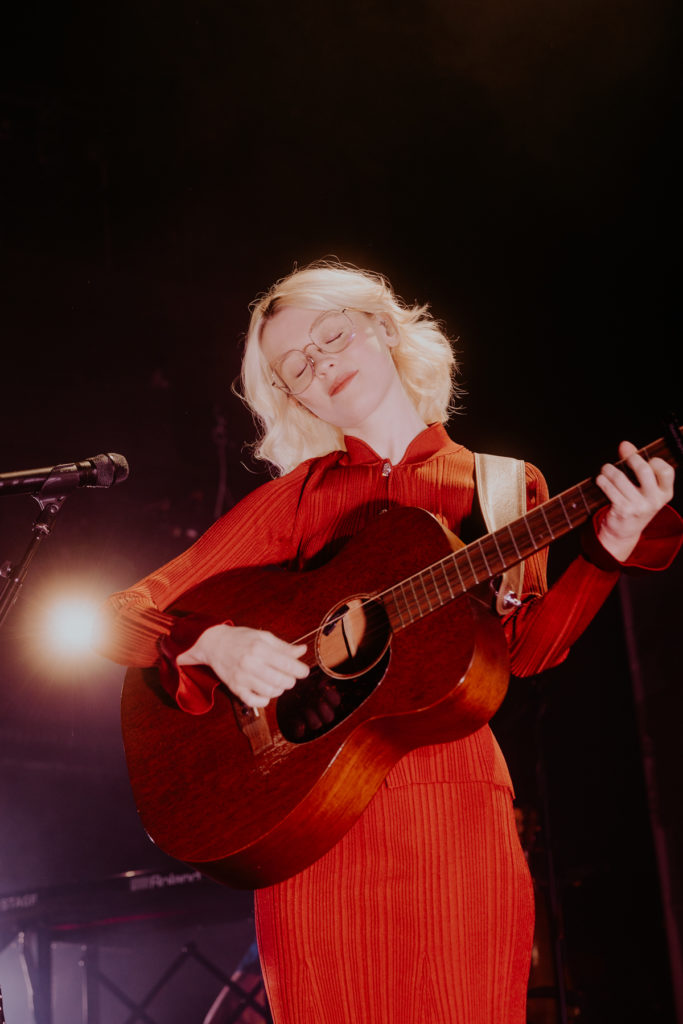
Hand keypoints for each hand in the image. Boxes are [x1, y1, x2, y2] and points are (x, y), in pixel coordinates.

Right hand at [177, 624, 308, 707]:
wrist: (214, 643)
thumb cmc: (241, 639)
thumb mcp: (263, 637)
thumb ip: (284, 646)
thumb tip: (303, 650)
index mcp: (259, 648)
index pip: (288, 664)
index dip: (300, 670)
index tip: (303, 671)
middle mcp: (250, 663)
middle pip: (281, 681)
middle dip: (291, 681)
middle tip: (290, 677)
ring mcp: (242, 677)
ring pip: (270, 692)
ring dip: (279, 690)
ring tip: (278, 683)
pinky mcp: (235, 688)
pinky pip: (254, 701)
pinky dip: (265, 700)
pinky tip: (266, 692)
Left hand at [596, 440, 674, 560]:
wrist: (624, 532)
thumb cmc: (635, 503)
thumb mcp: (643, 487)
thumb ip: (636, 464)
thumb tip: (625, 444)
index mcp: (665, 493)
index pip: (667, 471)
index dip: (655, 461)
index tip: (646, 460)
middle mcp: (654, 501)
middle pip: (644, 470)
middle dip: (631, 459)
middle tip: (624, 458)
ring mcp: (639, 506)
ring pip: (620, 478)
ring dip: (609, 469)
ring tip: (606, 469)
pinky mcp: (623, 510)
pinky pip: (609, 488)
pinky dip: (602, 480)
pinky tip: (601, 480)